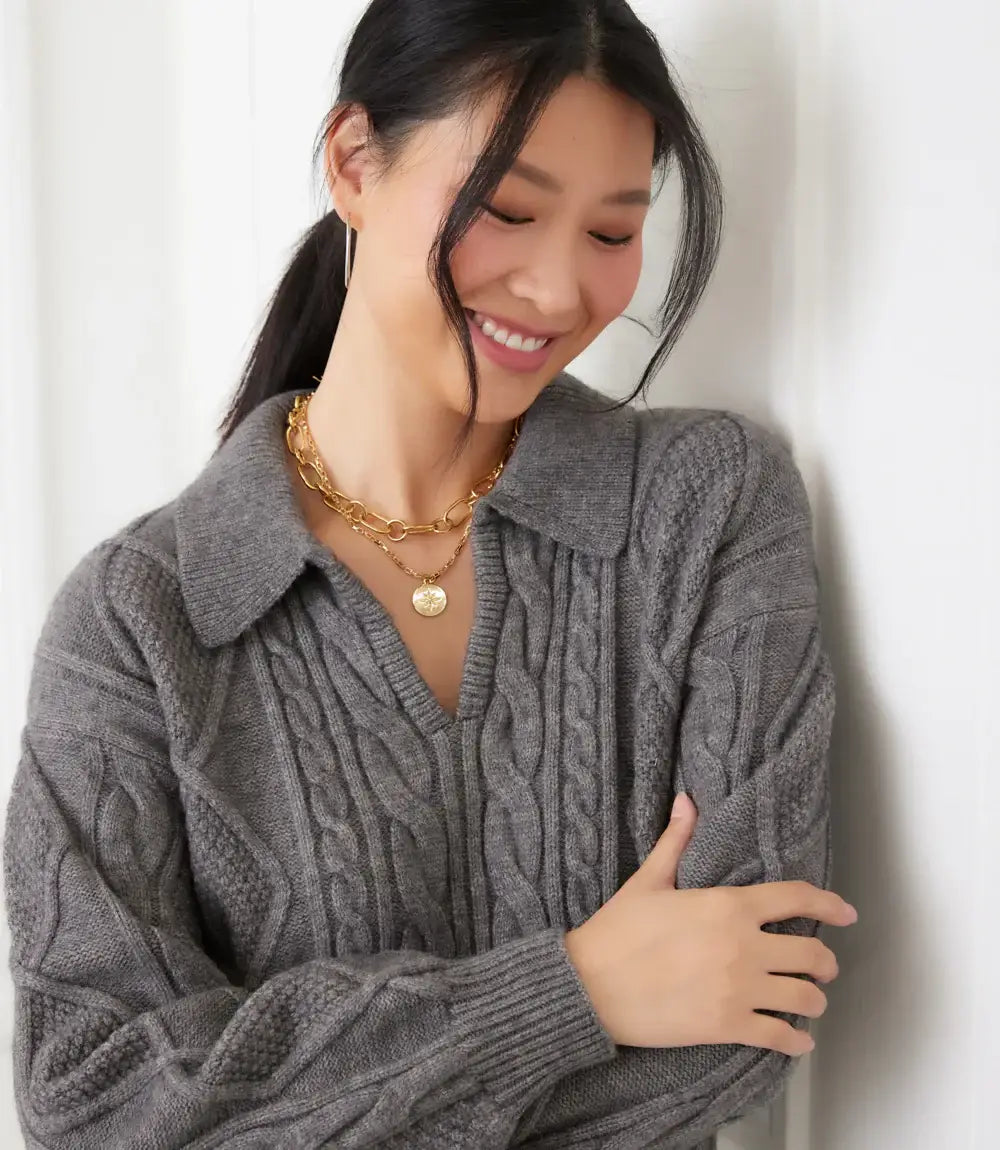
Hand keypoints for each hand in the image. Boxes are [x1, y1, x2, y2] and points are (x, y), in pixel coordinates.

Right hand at [563, 792, 856, 1054]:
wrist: (591, 985)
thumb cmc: (618, 931)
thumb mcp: (648, 881)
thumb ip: (676, 841)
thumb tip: (687, 800)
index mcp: (728, 906)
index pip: (796, 899)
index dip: (829, 904)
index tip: (846, 913)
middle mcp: (744, 947)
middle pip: (812, 954)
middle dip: (825, 962)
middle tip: (823, 967)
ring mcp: (739, 989)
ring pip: (805, 999)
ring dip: (814, 1001)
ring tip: (809, 1002)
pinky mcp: (728, 1026)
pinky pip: (781, 1037)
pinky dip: (796, 1041)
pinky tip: (797, 1040)